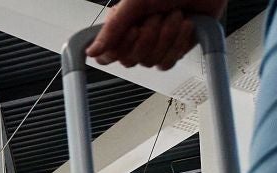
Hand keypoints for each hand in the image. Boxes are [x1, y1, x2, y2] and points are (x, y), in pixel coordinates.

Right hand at [85, 0, 224, 68]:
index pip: (106, 55)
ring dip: (167, 36)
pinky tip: (185, 25)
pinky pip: (168, 62)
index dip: (118, 48)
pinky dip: (178, 43)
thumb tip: (92, 51)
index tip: (132, 30)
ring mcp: (156, 46)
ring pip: (150, 62)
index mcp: (122, 26)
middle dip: (148, 37)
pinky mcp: (173, 51)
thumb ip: (113, 27)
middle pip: (130, 61)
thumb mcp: (136, 2)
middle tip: (156, 16)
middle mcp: (136, 38)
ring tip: (175, 14)